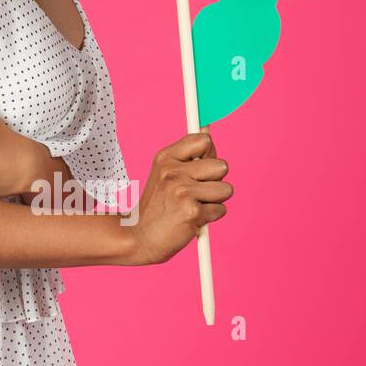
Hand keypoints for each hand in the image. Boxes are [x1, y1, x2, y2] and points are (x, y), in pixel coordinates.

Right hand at [126, 132, 232, 264]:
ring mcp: (181, 191)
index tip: (201, 167)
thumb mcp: (165, 173)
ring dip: (215, 200)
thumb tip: (208, 129)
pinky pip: (221, 210)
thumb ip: (188, 155)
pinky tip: (191, 219)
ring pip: (226, 189)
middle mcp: (172, 171)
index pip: (204, 141)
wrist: (140, 236)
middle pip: (222, 166)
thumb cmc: (158, 206)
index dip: (209, 154)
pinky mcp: (192, 212)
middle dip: (216, 180)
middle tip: (196, 192)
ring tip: (193, 205)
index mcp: (165, 157)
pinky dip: (210, 217)